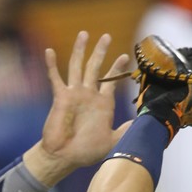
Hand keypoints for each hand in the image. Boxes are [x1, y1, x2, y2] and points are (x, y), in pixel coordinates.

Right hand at [25, 31, 131, 185]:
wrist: (65, 157)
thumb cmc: (87, 151)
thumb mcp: (112, 141)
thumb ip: (126, 131)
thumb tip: (141, 122)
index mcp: (102, 103)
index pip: (111, 81)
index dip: (117, 68)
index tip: (125, 56)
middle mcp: (89, 95)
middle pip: (95, 67)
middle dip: (101, 52)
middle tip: (107, 36)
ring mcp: (74, 94)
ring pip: (78, 67)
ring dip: (80, 50)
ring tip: (84, 34)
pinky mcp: (61, 98)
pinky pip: (55, 78)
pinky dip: (52, 65)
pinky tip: (50, 51)